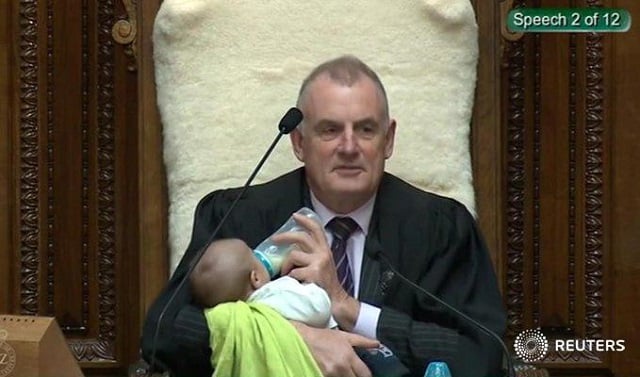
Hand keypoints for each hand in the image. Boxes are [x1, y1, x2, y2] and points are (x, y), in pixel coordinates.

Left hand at [276, 214, 361, 328]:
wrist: (337, 304)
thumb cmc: (326, 288)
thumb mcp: (322, 267)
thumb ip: (310, 257)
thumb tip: (291, 251)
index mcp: (325, 251)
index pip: (317, 230)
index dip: (305, 221)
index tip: (295, 216)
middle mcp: (323, 254)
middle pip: (301, 237)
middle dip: (285, 236)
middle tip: (274, 239)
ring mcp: (318, 264)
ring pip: (293, 255)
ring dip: (286, 266)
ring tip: (286, 275)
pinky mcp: (313, 274)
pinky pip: (293, 273)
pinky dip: (289, 279)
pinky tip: (293, 286)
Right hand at [291, 321, 378, 376]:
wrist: (302, 339)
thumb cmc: (323, 337)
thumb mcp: (344, 336)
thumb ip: (362, 341)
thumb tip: (377, 344)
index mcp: (349, 357)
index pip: (365, 374)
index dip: (366, 375)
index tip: (364, 373)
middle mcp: (341, 368)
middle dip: (355, 376)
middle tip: (353, 371)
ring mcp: (330, 374)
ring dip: (344, 376)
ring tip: (341, 370)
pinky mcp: (321, 376)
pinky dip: (335, 376)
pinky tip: (333, 372)